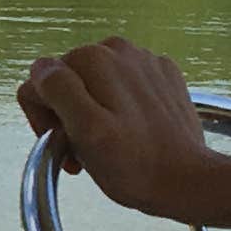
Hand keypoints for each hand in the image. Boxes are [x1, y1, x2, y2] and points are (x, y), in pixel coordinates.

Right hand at [19, 37, 228, 221]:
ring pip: (95, 83)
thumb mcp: (86, 132)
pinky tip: (132, 131)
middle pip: (69, 81)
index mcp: (93, 59)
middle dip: (69, 114)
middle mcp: (118, 49)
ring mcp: (144, 61)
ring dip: (94, 111)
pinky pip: (124, 86)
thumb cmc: (136, 166)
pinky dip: (122, 107)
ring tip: (108, 143)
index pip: (41, 82)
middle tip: (85, 150)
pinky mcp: (162, 76)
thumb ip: (58, 91)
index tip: (64, 145)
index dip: (45, 119)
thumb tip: (41, 69)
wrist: (189, 181)